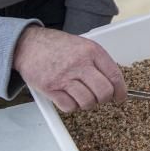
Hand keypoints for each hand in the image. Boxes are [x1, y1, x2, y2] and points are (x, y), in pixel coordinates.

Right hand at [12, 26, 126, 112]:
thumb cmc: (57, 46)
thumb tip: (113, 82)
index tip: (120, 97)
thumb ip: (98, 61)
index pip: (114, 75)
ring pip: (87, 101)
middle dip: (105, 99)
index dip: (121, 90)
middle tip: (101, 98)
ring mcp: (64, 77)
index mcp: (92, 51)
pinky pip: (69, 106)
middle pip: (103, 91)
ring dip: (88, 103)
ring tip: (83, 97)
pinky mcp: (50, 88)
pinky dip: (72, 106)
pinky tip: (70, 97)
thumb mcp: (83, 45)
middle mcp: (79, 64)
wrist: (29, 44)